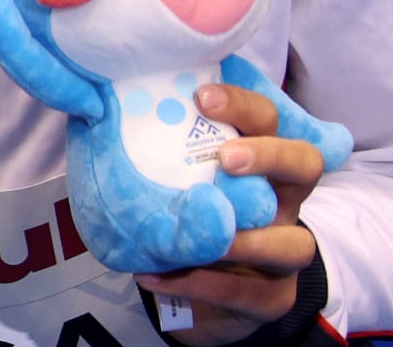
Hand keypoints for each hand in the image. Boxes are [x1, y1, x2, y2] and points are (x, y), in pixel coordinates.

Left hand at [141, 82, 328, 345]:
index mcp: (257, 159)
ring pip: (295, 244)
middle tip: (226, 158)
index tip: (202, 96)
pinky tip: (155, 274)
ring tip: (202, 233)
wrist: (189, 285)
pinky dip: (202, 284)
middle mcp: (281, 199)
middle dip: (270, 155)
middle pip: (305, 165)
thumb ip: (135, 136)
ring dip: (247, 239)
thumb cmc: (173, 210)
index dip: (244, 105)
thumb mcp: (155, 170)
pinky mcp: (271, 297)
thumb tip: (87, 95)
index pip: (270, 118)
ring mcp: (284, 251)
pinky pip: (249, 294)